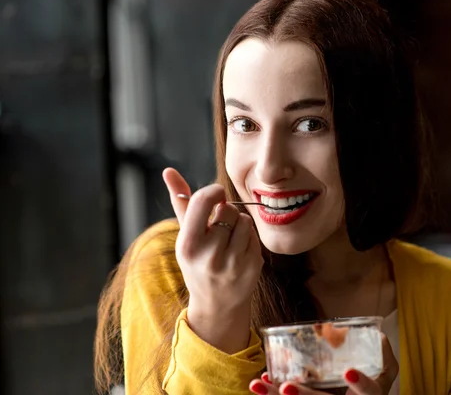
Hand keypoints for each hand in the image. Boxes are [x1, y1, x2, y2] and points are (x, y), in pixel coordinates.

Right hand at [163, 167, 263, 352]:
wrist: (217, 305)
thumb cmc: (199, 263)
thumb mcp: (185, 236)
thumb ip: (180, 202)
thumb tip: (169, 171)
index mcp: (188, 245)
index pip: (203, 200)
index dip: (214, 192)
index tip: (216, 196)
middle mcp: (209, 255)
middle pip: (228, 209)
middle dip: (227, 212)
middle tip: (221, 226)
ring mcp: (232, 264)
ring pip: (245, 221)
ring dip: (240, 224)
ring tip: (230, 239)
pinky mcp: (252, 268)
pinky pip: (256, 236)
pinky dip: (250, 239)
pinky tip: (240, 252)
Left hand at [249, 334, 398, 394]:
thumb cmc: (374, 379)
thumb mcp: (386, 368)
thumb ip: (382, 353)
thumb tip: (378, 335)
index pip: (370, 393)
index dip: (361, 384)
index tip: (348, 371)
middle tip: (286, 387)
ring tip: (259, 384)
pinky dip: (272, 393)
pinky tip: (261, 382)